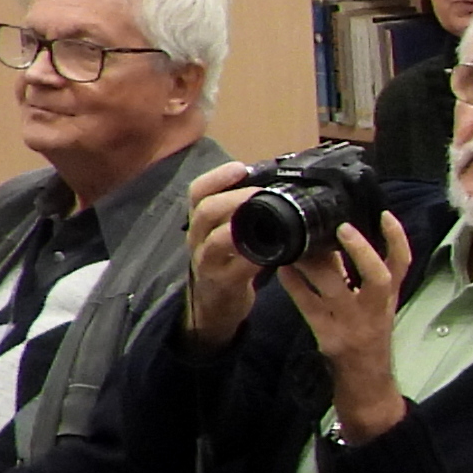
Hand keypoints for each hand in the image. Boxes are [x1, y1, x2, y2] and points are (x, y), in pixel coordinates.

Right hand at [180, 163, 266, 347]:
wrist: (215, 305)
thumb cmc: (227, 261)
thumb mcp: (227, 232)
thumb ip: (242, 212)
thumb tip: (274, 184)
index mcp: (201, 221)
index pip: (197, 192)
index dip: (216, 177)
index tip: (240, 167)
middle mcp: (198, 238)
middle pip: (204, 211)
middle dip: (233, 198)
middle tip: (260, 193)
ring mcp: (207, 262)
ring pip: (216, 240)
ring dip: (241, 227)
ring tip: (267, 218)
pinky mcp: (223, 283)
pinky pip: (236, 268)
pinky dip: (255, 258)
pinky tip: (273, 252)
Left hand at [287, 215, 418, 442]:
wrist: (365, 379)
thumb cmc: (369, 335)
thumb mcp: (376, 305)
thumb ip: (361, 276)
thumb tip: (332, 238)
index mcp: (388, 298)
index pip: (403, 265)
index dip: (396, 239)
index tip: (383, 215)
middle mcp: (375, 309)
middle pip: (378, 277)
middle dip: (360, 251)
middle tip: (339, 228)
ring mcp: (353, 324)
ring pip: (337, 289)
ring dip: (315, 264)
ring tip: (297, 244)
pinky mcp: (329, 337)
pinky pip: (309, 306)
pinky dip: (295, 286)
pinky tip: (282, 270)